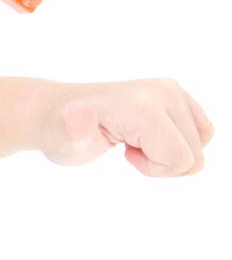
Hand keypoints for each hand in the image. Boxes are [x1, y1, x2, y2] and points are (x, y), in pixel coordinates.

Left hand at [40, 79, 213, 176]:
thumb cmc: (62, 133)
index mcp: (144, 105)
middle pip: (194, 157)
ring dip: (170, 154)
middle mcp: (164, 91)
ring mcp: (171, 89)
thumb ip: (74, 129)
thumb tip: (79, 112)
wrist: (57, 112)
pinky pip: (202, 132)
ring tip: (134, 140)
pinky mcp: (175, 93)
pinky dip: (179, 143)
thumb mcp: (63, 140)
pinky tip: (147, 135)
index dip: (154, 169)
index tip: (124, 153)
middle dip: (162, 164)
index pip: (180, 160)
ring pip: (200, 147)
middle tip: (126, 147)